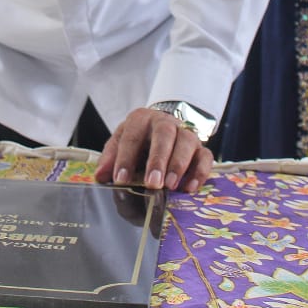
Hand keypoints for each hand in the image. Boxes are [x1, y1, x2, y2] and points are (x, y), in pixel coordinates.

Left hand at [95, 107, 212, 193]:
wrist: (161, 132)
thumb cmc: (138, 144)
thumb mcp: (120, 146)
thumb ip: (110, 161)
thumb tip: (101, 176)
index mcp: (140, 120)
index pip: (131, 137)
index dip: (125, 158)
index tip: (120, 180)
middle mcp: (164, 122)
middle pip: (163, 135)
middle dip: (158, 160)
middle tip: (152, 183)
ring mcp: (185, 134)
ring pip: (187, 142)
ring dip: (178, 164)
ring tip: (170, 186)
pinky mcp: (201, 148)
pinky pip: (205, 157)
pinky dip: (200, 172)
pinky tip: (190, 188)